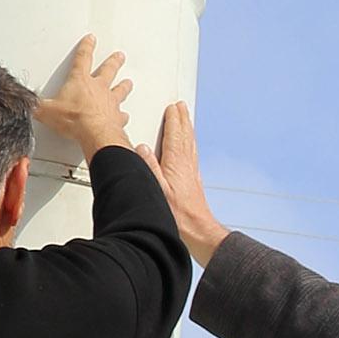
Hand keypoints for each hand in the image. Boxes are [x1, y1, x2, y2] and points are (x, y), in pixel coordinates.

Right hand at [35, 35, 133, 171]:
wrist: (94, 133)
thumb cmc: (75, 119)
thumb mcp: (47, 111)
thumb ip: (38, 107)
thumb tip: (28, 105)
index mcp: (80, 81)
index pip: (83, 58)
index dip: (86, 47)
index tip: (91, 39)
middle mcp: (98, 88)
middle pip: (108, 70)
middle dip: (113, 61)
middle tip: (119, 56)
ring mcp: (110, 102)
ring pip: (120, 89)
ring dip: (124, 85)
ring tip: (128, 82)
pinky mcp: (117, 118)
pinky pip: (122, 115)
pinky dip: (123, 115)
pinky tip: (125, 115)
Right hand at [151, 98, 227, 264]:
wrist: (197, 230)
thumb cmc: (178, 214)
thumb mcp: (157, 190)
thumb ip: (149, 167)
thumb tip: (141, 148)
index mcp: (176, 164)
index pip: (175, 135)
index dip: (173, 120)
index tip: (172, 108)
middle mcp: (186, 165)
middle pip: (185, 136)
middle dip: (182, 120)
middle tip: (181, 107)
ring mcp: (191, 172)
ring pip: (190, 144)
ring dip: (187, 129)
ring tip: (185, 119)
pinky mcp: (193, 181)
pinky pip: (192, 154)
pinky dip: (189, 144)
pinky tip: (188, 147)